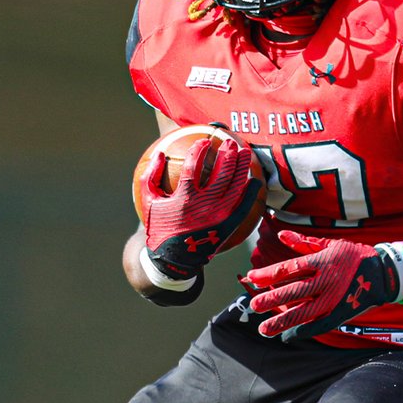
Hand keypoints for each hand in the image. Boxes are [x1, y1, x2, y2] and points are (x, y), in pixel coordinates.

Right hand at [142, 137, 261, 280]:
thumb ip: (150, 175)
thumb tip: (160, 152)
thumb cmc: (159, 227)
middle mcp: (203, 206)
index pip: (193, 166)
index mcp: (183, 198)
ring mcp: (218, 217)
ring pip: (235, 187)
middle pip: (220, 174)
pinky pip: (243, 206)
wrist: (173, 260)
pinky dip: (250, 193)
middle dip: (227, 154)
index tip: (204, 141)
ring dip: (242, 168)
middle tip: (231, 142)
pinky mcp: (228, 226)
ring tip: (246, 153)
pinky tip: (255, 181)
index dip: (199, 150)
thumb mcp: (147, 202)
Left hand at [241, 229, 399, 340]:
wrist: (384, 273)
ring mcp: (334, 299)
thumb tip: (281, 235)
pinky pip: (320, 325)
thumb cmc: (354, 255)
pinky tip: (289, 336)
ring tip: (264, 329)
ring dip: (282, 321)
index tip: (251, 278)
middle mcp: (326, 280)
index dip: (268, 274)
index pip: (289, 268)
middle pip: (293, 291)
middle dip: (271, 299)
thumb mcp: (330, 244)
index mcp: (322, 261)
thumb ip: (303, 242)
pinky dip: (304, 331)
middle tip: (253, 306)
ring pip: (303, 312)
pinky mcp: (341, 313)